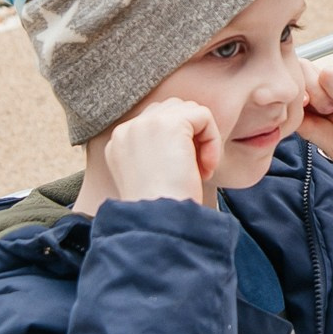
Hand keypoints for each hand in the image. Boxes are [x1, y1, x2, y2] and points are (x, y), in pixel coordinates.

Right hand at [95, 96, 220, 207]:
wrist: (159, 223)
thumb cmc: (163, 211)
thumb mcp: (152, 177)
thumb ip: (159, 151)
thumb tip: (187, 136)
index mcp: (118, 143)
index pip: (155, 122)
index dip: (179, 143)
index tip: (181, 174)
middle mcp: (126, 130)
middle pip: (172, 110)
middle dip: (191, 136)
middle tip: (195, 171)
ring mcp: (144, 124)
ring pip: (189, 110)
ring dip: (203, 139)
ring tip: (200, 170)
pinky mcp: (169, 123)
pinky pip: (204, 116)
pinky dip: (213, 141)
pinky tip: (205, 168)